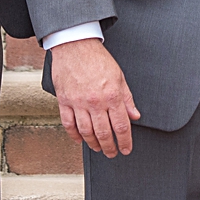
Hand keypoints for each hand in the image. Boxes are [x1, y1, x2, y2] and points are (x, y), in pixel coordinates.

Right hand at [50, 37, 140, 155]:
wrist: (75, 46)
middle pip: (104, 133)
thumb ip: (127, 98)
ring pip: (86, 132)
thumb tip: (135, 115)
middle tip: (112, 153)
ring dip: (93, 144)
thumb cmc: (97, 59)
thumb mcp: (119, 76)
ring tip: (98, 148)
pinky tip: (80, 139)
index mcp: (112, 96)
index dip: (125, 141)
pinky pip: (68, 124)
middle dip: (110, 147)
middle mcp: (95, 102)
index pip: (121, 126)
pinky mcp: (64, 101)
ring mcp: (78, 103)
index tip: (126, 149)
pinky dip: (74, 135)